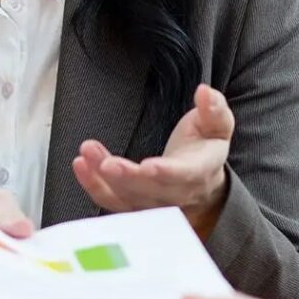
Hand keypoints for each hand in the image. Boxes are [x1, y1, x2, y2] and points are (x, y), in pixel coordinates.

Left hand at [73, 84, 234, 233]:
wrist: (201, 182)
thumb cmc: (205, 148)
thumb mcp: (217, 125)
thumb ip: (213, 109)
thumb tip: (205, 92)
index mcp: (199, 172)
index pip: (183, 176)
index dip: (166, 173)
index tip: (148, 165)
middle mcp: (177, 195)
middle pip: (150, 191)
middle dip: (126, 178)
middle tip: (105, 163)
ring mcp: (154, 205)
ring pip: (127, 198)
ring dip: (102, 179)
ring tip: (86, 154)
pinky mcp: (134, 207)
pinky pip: (112, 202)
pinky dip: (93, 187)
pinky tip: (81, 166)